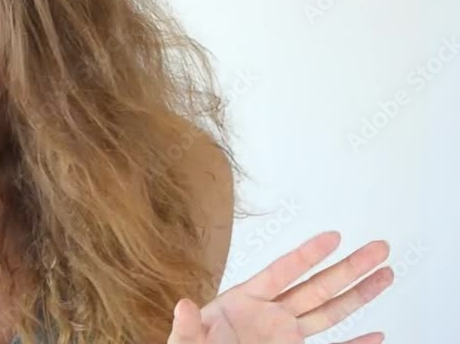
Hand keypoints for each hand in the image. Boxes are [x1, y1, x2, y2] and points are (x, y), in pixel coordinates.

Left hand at [168, 231, 393, 343]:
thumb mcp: (185, 341)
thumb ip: (187, 327)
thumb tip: (183, 306)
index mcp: (244, 302)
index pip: (282, 272)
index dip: (308, 254)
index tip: (334, 236)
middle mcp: (271, 315)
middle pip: (317, 287)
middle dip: (349, 267)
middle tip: (378, 247)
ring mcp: (285, 336)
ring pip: (330, 313)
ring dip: (359, 295)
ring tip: (385, 274)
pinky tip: (378, 335)